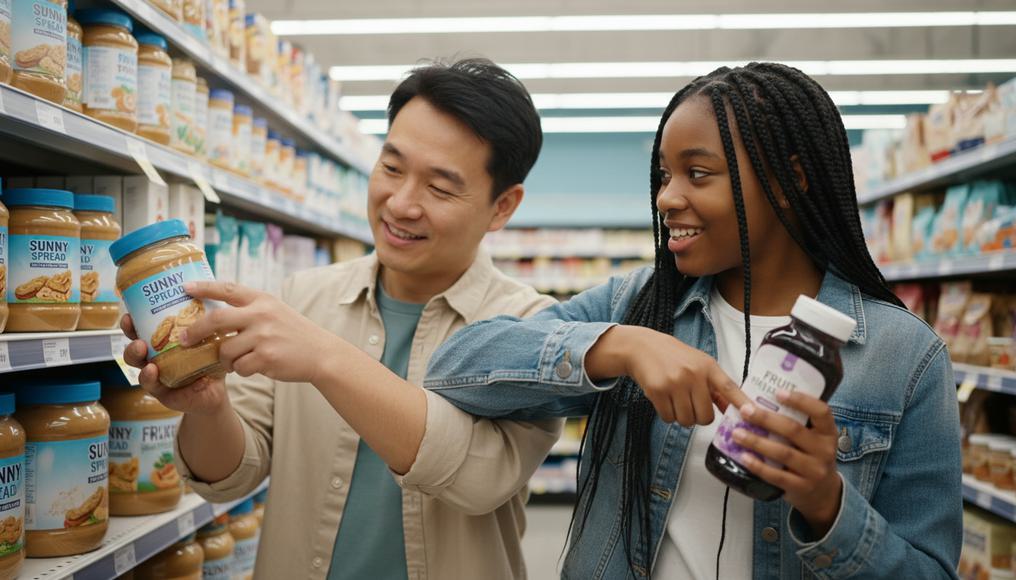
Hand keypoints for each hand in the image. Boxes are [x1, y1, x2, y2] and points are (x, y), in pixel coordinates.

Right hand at [119, 314, 229, 415]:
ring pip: (138, 365)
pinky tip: (154, 372)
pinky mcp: (160, 392)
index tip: (130, 314)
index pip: (143, 328)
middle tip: (138, 338)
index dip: (133, 322)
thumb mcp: (210, 341)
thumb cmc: (210, 362)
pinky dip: (150, 378)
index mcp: (162, 341)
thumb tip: (208, 299)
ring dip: (136, 356)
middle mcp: (154, 357)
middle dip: (131, 339)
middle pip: (135, 346)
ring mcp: (155, 375)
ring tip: (143, 352)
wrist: (215, 392)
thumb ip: (206, 325)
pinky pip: (151, 385)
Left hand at [178, 281, 338, 383]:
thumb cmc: (294, 333)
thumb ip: (250, 310)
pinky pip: (240, 367)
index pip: (228, 289)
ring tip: (236, 360)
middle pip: (216, 320)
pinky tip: (254, 366)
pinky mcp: (266, 357)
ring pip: (225, 350)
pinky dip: (242, 370)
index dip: (204, 287)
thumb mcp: (276, 311)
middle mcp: (262, 315)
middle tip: (184, 339)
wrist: (322, 353)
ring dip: (225, 359)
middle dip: (195, 331)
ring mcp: (264, 336)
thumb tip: (215, 317)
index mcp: (262, 300)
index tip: (185, 287)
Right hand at [589, 326, 739, 426]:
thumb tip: (735, 410)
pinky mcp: (658, 391)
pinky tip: (665, 401)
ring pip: (686, 420)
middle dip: (698, 417)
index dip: (741, 402)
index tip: (752, 413)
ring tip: (676, 401)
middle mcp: (693, 375)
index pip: (729, 387)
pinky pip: (669, 418)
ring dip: (682, 417)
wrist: (642, 348)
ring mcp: (675, 383)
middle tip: (691, 406)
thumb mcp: (699, 365)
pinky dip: (668, 415)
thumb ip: (716, 387)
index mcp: (708, 367)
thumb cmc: (675, 357)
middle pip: (705, 416)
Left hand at [728, 390, 842, 535]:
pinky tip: (744, 457)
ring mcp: (814, 471)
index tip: (778, 392)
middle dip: (766, 419)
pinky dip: (758, 466)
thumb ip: (794, 421)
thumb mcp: (812, 438)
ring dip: (757, 442)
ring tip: (737, 433)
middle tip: (745, 410)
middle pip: (794, 430)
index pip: (821, 411)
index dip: (801, 400)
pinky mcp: (801, 487)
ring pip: (783, 453)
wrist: (822, 493)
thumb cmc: (810, 456)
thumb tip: (756, 400)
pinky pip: (777, 476)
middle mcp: (825, 450)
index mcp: (828, 432)